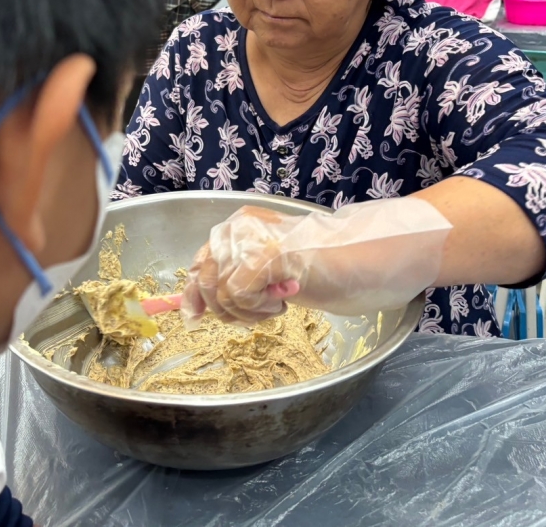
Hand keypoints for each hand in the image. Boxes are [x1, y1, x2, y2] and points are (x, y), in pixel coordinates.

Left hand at [182, 206, 302, 327]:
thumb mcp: (264, 275)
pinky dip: (257, 308)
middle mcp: (238, 227)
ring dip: (248, 312)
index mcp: (236, 226)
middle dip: (227, 309)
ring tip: (275, 305)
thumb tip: (191, 309)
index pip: (199, 263)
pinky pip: (237, 294)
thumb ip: (229, 281)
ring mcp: (249, 239)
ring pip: (221, 292)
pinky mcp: (263, 255)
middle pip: (206, 281)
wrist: (354, 262)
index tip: (196, 318)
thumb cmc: (314, 269)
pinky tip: (281, 303)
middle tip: (260, 313)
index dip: (194, 295)